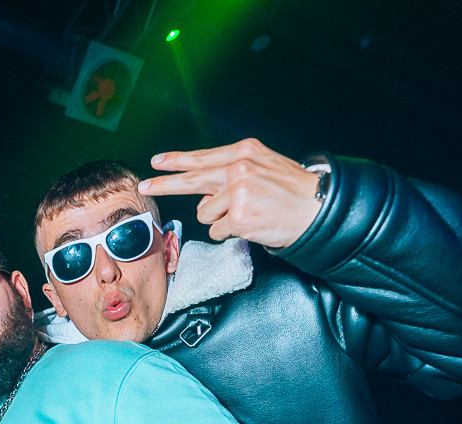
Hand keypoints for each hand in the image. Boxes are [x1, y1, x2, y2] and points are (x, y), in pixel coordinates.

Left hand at [139, 138, 320, 247]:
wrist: (317, 208)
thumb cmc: (291, 191)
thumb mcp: (263, 166)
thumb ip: (232, 172)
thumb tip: (202, 191)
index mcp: (243, 152)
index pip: (202, 157)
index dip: (177, 161)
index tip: (157, 162)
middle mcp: (238, 168)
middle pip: (190, 179)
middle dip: (164, 184)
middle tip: (145, 186)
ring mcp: (237, 193)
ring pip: (205, 214)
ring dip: (219, 220)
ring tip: (247, 215)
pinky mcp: (238, 217)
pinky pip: (217, 231)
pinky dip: (230, 233)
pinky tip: (250, 225)